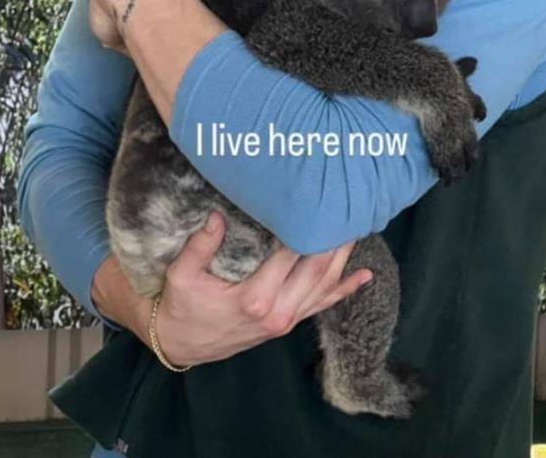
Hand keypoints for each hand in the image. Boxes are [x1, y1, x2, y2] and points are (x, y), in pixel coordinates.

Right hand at [149, 211, 372, 366]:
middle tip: (348, 207)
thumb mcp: (181, 276)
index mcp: (255, 298)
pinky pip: (321, 305)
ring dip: (343, 258)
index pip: (291, 255)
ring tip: (358, 227)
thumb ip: (200, 246)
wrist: (181, 344)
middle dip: (334, 239)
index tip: (319, 201)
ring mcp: (285, 320)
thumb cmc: (181, 307)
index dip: (308, 229)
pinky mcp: (287, 323)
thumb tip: (216, 215)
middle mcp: (278, 312)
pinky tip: (364, 276)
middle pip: (317, 270)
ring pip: (325, 286)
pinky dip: (344, 289)